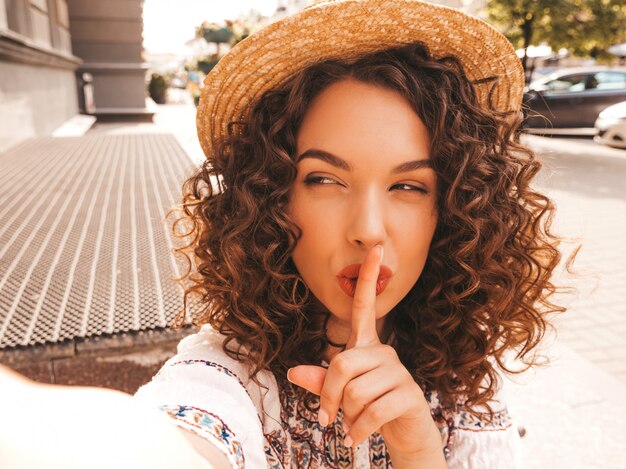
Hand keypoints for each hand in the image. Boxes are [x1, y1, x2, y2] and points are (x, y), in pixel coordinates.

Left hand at [288, 246, 444, 462]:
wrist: (403, 435)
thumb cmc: (368, 409)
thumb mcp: (339, 395)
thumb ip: (319, 381)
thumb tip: (293, 371)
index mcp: (366, 346)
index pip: (364, 307)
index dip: (368, 279)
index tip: (374, 249)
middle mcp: (384, 352)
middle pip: (342, 364)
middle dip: (329, 397)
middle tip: (326, 418)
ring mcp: (399, 372)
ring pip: (355, 391)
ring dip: (347, 417)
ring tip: (352, 426)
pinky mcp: (409, 394)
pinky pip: (372, 411)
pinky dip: (358, 431)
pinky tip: (356, 438)